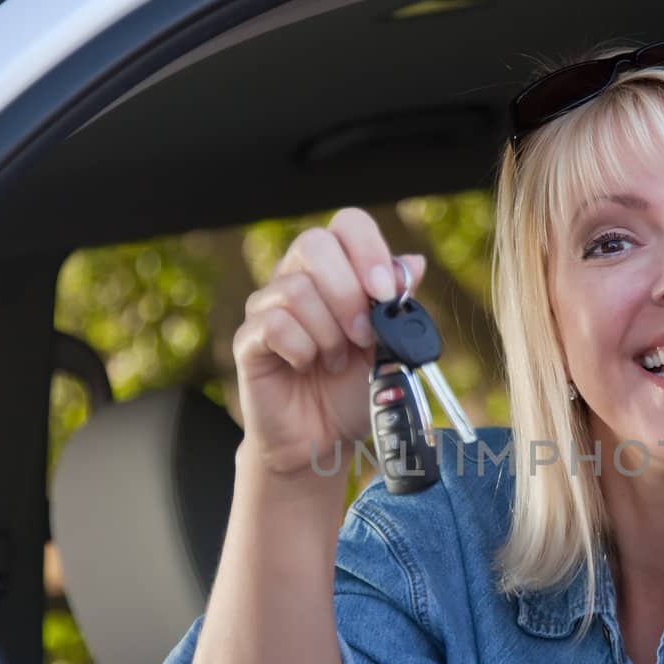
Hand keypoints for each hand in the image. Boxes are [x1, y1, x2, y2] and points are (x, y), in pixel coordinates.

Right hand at [231, 207, 424, 478]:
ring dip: (328, 332)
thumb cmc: (356, 389)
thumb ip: (399, 304)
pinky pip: (274, 324)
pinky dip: (302, 350)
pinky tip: (308, 367)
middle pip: (315, 244)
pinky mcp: (249, 339)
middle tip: (364, 337)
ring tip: (335, 360)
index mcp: (336, 270)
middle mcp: (298, 277)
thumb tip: (413, 262)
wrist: (327, 438)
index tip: (386, 293)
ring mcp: (268, 306)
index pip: (347, 225)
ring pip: (296, 289)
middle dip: (348, 294)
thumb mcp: (392, 345)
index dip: (369, 249)